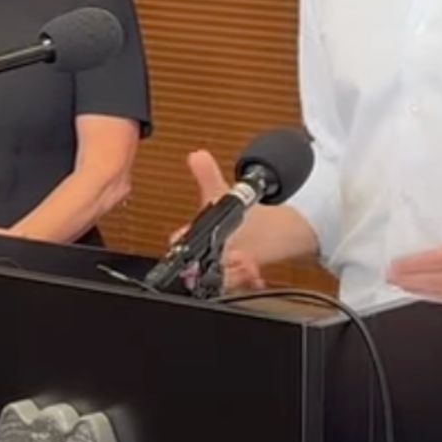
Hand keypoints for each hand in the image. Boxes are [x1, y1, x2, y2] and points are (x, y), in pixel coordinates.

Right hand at [182, 150, 262, 291]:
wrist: (258, 233)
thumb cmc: (233, 216)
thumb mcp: (220, 193)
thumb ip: (207, 175)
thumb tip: (197, 155)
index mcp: (196, 235)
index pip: (182, 242)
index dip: (189, 244)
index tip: (204, 242)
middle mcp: (205, 255)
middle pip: (202, 267)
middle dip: (217, 263)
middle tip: (233, 256)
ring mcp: (222, 269)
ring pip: (221, 279)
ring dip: (233, 275)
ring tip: (247, 266)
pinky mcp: (238, 279)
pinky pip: (240, 287)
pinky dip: (249, 282)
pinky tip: (257, 277)